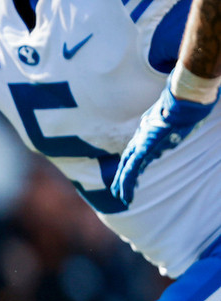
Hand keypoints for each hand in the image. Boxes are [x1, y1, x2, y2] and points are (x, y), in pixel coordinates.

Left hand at [112, 80, 216, 203]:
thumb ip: (170, 128)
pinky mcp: (144, 148)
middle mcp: (142, 138)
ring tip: (122, 198)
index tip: (131, 176)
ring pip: (128, 168)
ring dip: (124, 184)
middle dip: (122, 177)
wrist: (183, 102)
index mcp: (147, 133)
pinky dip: (127, 181)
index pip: (135, 152)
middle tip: (117, 192)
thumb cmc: (183, 106)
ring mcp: (142, 143)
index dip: (130, 165)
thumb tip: (174, 136)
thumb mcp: (175, 119)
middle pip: (128, 161)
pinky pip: (132, 168)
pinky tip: (125, 193)